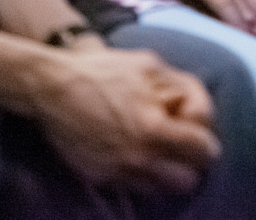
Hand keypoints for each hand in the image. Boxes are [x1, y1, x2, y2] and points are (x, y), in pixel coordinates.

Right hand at [33, 47, 219, 193]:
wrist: (51, 88)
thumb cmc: (102, 71)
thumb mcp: (150, 65)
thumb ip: (183, 88)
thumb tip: (198, 113)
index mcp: (154, 128)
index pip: (204, 150)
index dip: (204, 134)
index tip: (192, 124)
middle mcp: (138, 158)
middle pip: (190, 179)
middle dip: (191, 160)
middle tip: (182, 142)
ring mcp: (119, 173)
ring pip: (166, 191)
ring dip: (170, 172)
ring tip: (160, 149)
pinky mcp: (101, 179)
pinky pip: (139, 190)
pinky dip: (145, 176)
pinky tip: (137, 153)